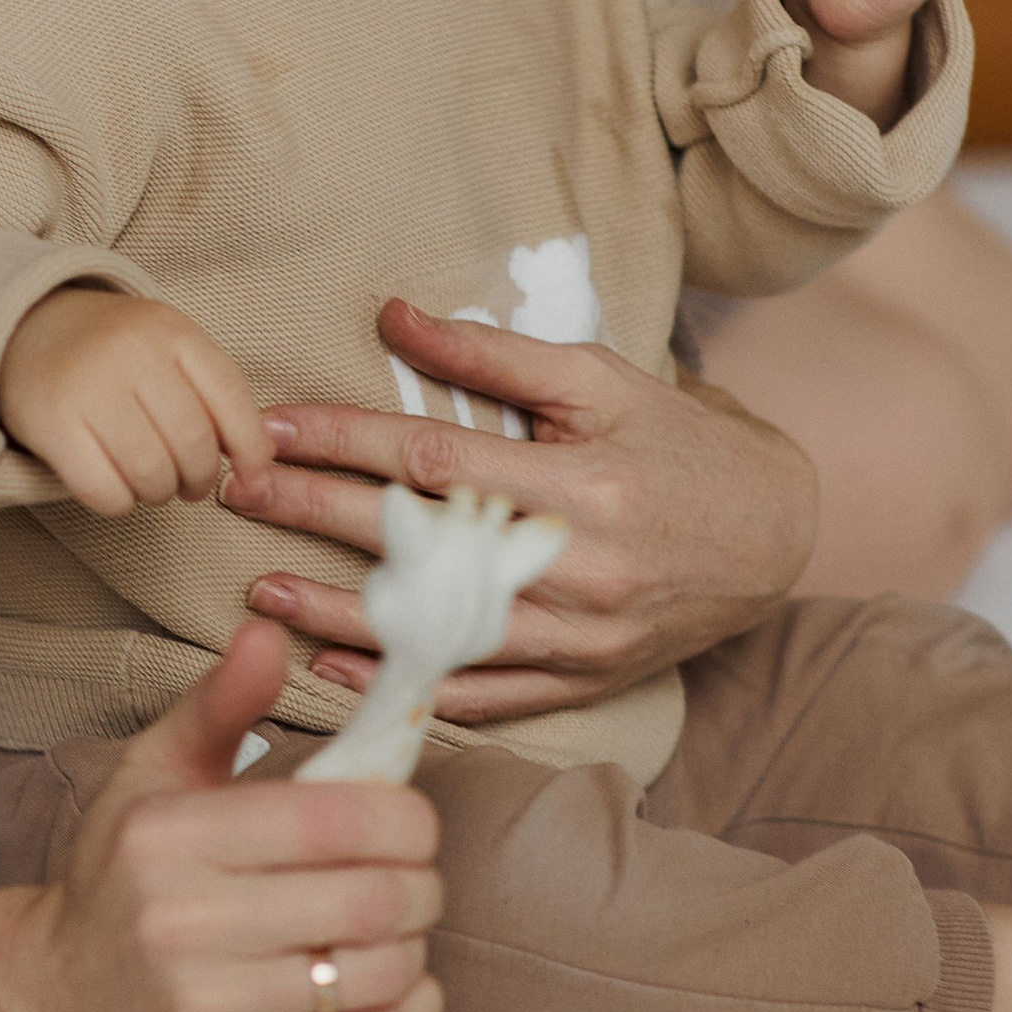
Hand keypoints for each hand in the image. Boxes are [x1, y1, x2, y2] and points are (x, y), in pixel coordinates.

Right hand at [0, 285, 273, 517]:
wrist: (21, 327)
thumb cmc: (110, 350)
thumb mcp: (164, 345)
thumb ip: (209, 390)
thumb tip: (257, 462)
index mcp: (170, 329)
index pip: (230, 396)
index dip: (249, 447)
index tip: (249, 474)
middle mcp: (131, 352)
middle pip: (192, 443)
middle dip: (199, 479)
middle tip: (188, 486)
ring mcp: (88, 386)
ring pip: (151, 471)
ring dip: (158, 493)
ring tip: (151, 485)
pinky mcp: (51, 423)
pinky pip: (103, 490)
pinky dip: (118, 503)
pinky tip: (114, 489)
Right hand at [10, 622, 443, 1011]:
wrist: (52, 1001)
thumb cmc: (117, 880)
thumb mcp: (152, 778)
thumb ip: (218, 705)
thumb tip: (268, 632)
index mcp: (172, 837)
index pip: (342, 820)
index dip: (408, 820)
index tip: (409, 826)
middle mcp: (183, 923)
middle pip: (375, 900)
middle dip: (421, 887)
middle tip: (414, 883)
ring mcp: (205, 1009)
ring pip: (378, 972)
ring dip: (414, 951)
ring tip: (393, 935)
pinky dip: (406, 1011)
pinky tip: (395, 989)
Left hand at [221, 299, 817, 719]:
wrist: (777, 533)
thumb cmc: (680, 442)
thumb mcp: (601, 379)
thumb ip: (493, 353)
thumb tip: (391, 315)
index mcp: (581, 482)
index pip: (434, 457)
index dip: (345, 441)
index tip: (271, 427)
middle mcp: (576, 567)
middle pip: (421, 542)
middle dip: (315, 514)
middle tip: (234, 493)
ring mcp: (578, 637)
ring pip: (438, 631)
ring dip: (338, 614)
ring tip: (258, 591)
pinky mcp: (581, 681)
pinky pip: (478, 696)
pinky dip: (403, 682)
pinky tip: (334, 667)